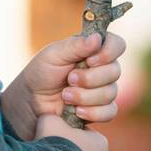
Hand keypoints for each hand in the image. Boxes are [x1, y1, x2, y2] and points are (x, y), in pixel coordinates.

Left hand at [2, 30, 126, 135]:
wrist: (33, 100)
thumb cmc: (42, 72)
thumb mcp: (54, 54)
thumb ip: (75, 46)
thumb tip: (97, 38)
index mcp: (94, 49)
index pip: (117, 44)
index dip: (109, 53)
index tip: (90, 60)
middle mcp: (102, 67)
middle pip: (115, 71)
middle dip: (90, 78)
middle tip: (70, 79)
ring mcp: (103, 89)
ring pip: (111, 93)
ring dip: (86, 96)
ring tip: (66, 95)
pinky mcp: (100, 109)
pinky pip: (110, 112)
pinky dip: (93, 112)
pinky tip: (77, 111)